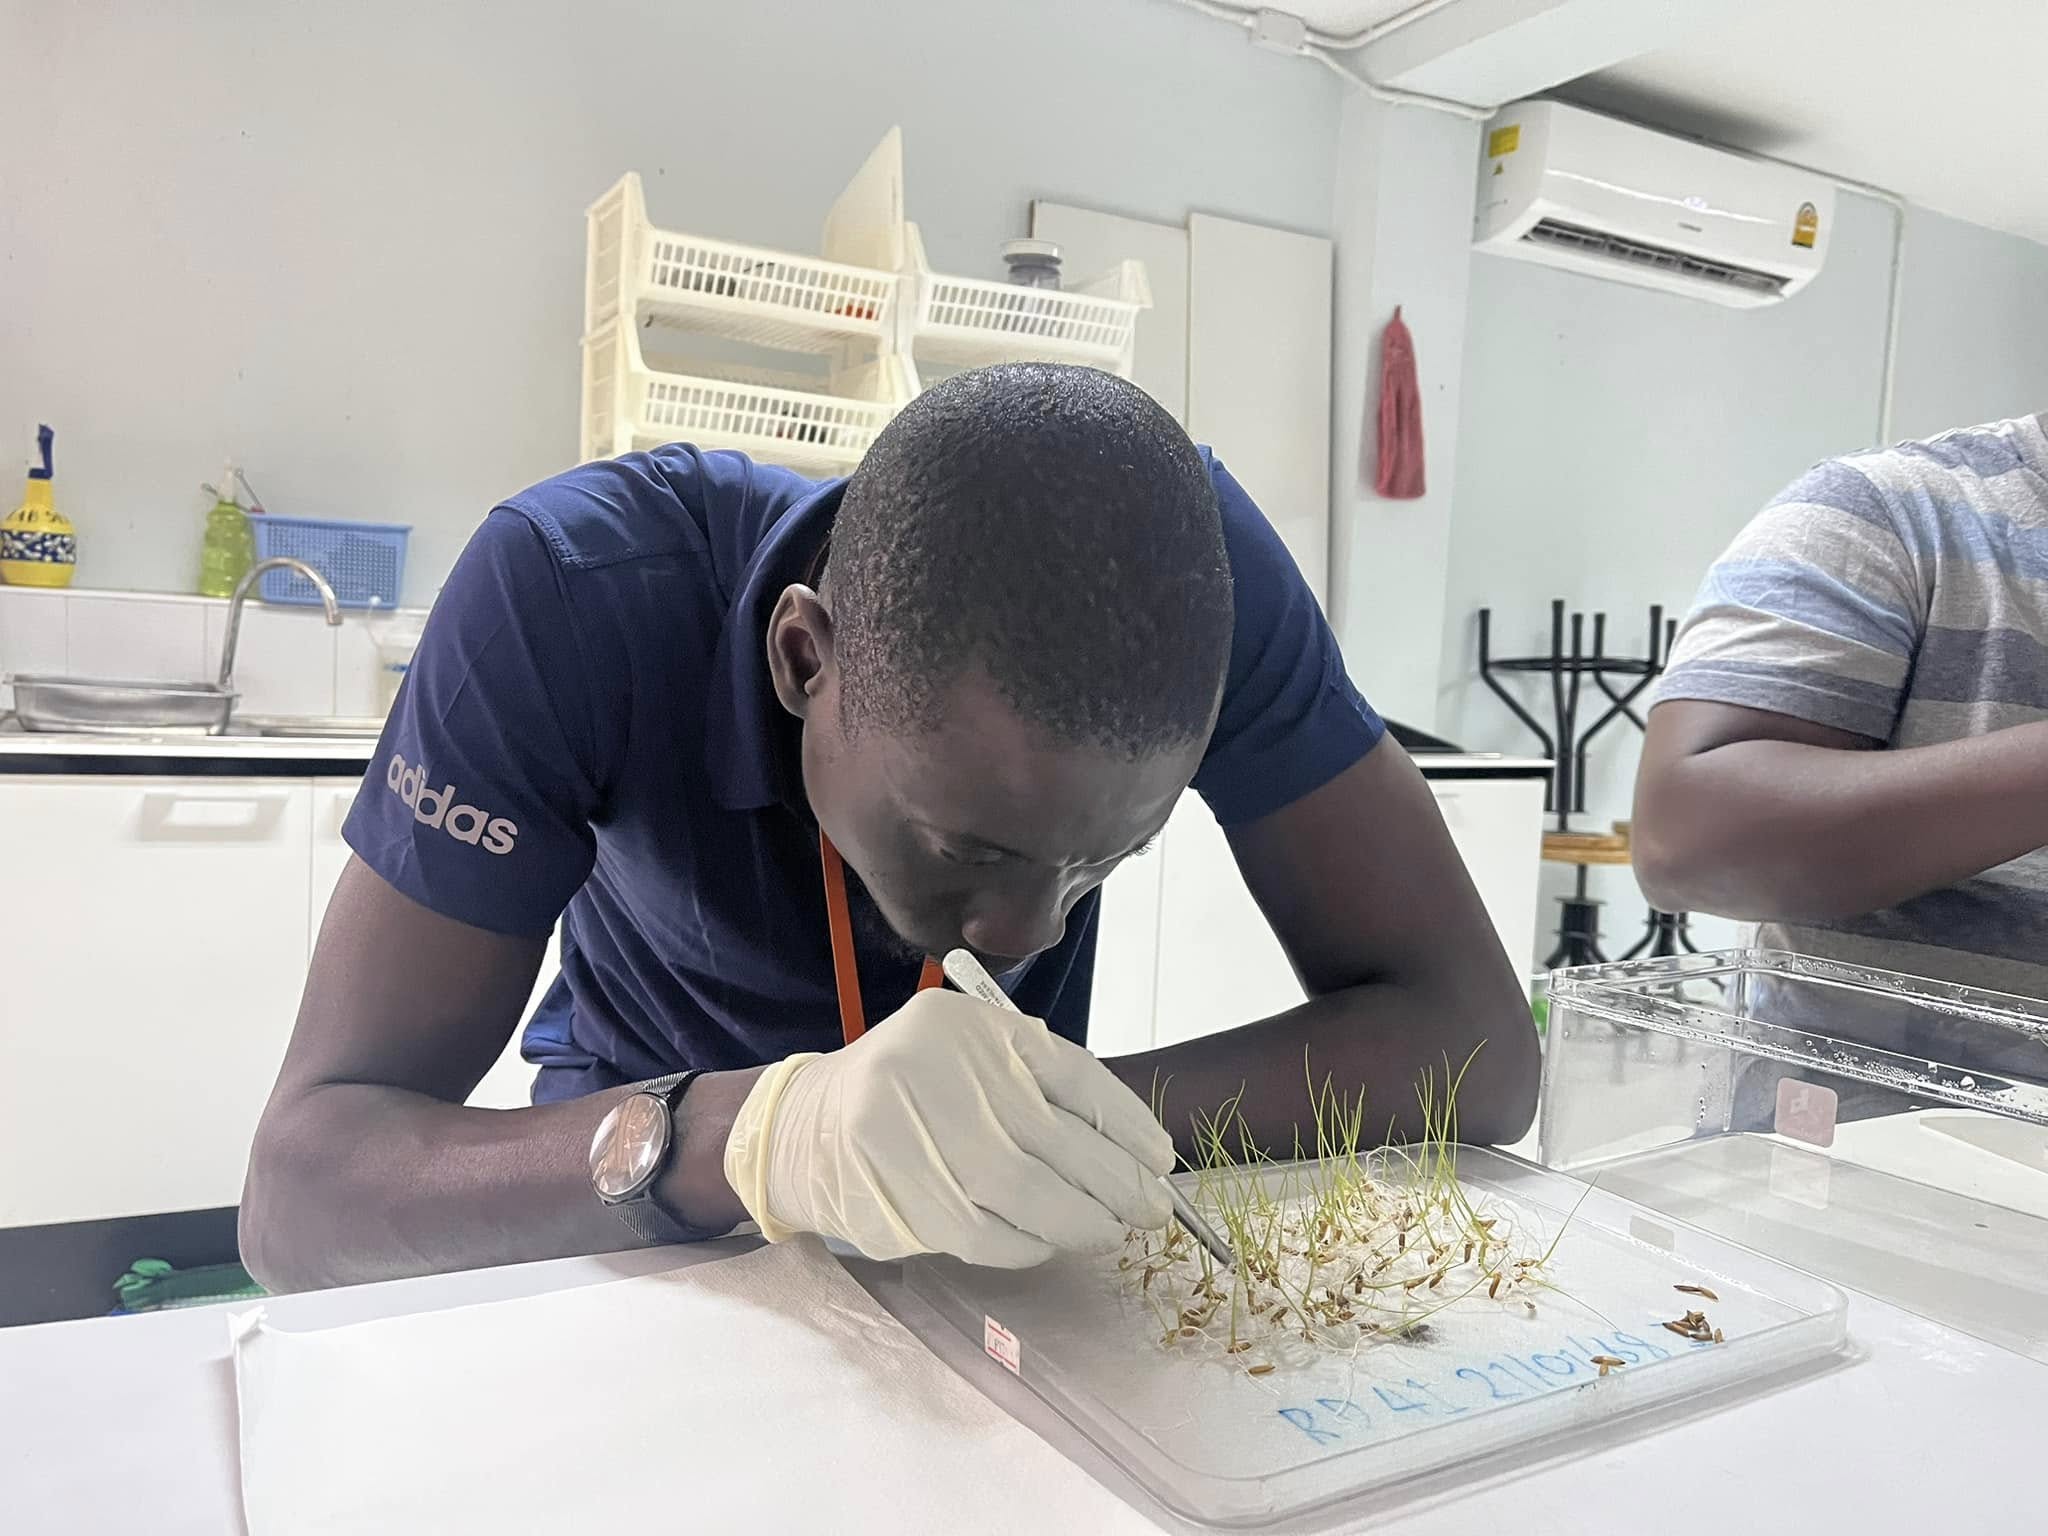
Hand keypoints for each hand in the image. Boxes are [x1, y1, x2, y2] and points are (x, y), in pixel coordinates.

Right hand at [723, 989, 1173, 1266]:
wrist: (806, 1128)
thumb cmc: (914, 1093)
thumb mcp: (972, 1060)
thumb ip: (1039, 1088)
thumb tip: (1132, 1152)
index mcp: (972, 1027)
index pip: (1071, 1074)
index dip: (1126, 1123)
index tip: (1160, 1160)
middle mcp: (939, 1069)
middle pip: (1054, 1139)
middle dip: (1116, 1183)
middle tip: (1153, 1210)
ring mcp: (910, 1131)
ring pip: (1022, 1193)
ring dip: (1078, 1221)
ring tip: (1109, 1230)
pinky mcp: (892, 1193)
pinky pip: (983, 1232)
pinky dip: (1026, 1244)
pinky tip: (1047, 1242)